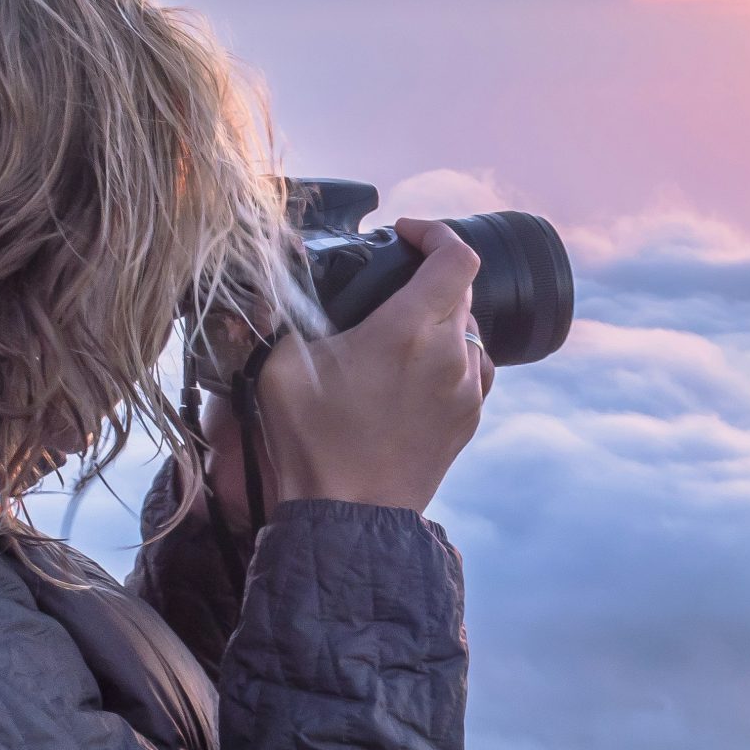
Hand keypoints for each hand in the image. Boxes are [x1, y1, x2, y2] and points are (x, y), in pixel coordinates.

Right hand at [205, 218, 493, 525]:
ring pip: (470, 331)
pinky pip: (472, 370)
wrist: (348, 518)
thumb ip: (283, 312)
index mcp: (410, 331)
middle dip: (428, 278)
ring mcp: (466, 390)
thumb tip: (278, 281)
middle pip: (461, 291)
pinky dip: (451, 358)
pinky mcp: (468, 420)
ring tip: (400, 333)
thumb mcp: (279, 367)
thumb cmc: (313, 444)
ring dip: (442, 321)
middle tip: (389, 286)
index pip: (455, 256)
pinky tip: (416, 371)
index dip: (434, 232)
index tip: (406, 233)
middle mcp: (451, 355)